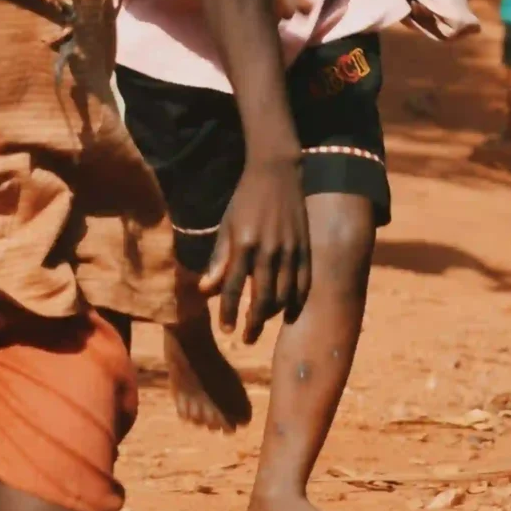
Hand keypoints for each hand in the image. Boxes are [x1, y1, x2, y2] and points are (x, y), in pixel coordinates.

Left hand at [199, 157, 310, 342]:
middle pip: (262, 298)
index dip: (229, 312)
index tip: (227, 330)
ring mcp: (291, 250)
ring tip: (262, 323)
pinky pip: (304, 283)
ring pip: (284, 295)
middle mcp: (269, 250)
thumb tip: (205, 290)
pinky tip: (289, 313)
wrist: (276, 173)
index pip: (234, 288)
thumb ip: (219, 259)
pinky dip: (297, 302)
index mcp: (244, 244)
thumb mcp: (226, 226)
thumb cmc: (245, 200)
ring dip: (273, 315)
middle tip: (246, 337)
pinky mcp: (305, 248)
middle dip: (253, 323)